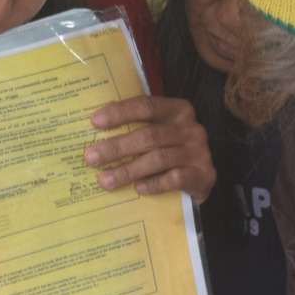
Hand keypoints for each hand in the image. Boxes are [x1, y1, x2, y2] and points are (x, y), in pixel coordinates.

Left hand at [85, 95, 216, 202]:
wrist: (200, 178)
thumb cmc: (170, 151)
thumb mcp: (157, 134)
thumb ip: (136, 130)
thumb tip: (94, 138)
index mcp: (177, 110)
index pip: (147, 106)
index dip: (120, 112)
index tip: (94, 122)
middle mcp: (191, 128)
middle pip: (149, 135)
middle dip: (117, 147)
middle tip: (91, 158)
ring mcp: (199, 152)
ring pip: (159, 158)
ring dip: (128, 170)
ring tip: (105, 180)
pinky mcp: (203, 175)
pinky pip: (174, 179)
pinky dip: (154, 184)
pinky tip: (137, 188)